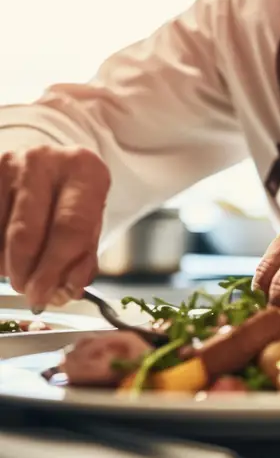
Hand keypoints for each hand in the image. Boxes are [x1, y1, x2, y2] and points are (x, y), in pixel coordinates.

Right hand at [0, 146, 109, 308]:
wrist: (55, 165)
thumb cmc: (76, 199)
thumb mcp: (92, 223)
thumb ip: (83, 258)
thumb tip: (66, 289)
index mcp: (84, 170)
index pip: (69, 228)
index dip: (54, 270)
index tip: (44, 296)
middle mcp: (45, 161)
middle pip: (26, 234)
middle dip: (25, 274)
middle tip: (30, 293)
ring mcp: (11, 164)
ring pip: (0, 235)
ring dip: (9, 266)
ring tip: (23, 271)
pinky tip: (9, 255)